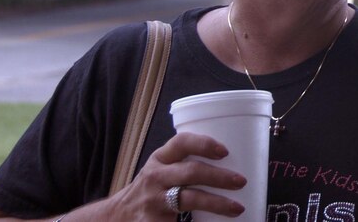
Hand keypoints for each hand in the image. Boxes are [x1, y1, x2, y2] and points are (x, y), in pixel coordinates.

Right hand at [105, 132, 247, 218]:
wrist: (117, 216)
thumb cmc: (152, 188)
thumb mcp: (162, 169)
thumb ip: (187, 163)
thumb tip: (236, 162)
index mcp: (160, 158)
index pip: (182, 142)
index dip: (204, 144)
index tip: (225, 151)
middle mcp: (155, 176)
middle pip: (191, 172)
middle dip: (219, 177)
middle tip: (241, 181)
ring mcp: (154, 200)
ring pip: (189, 199)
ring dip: (217, 203)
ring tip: (237, 208)